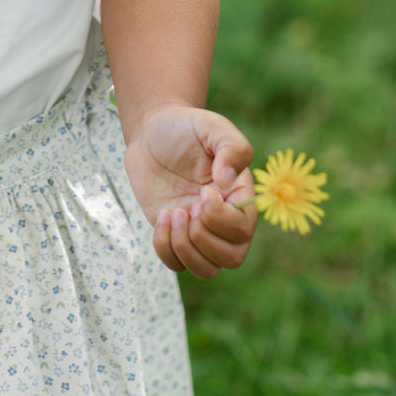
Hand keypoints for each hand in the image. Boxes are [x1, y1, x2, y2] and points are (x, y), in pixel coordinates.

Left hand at [124, 104, 256, 278]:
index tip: (204, 191)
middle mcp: (223, 219)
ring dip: (186, 248)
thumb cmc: (185, 127)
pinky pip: (176, 264)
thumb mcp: (212, 126)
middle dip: (204, 237)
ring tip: (174, 214)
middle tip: (188, 207)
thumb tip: (226, 183)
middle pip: (232, 258)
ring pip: (207, 270)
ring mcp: (198, 230)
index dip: (222, 218)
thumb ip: (232, 148)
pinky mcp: (174, 235)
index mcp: (239, 196)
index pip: (244, 229)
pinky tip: (162, 217)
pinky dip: (166, 248)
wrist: (151, 132)